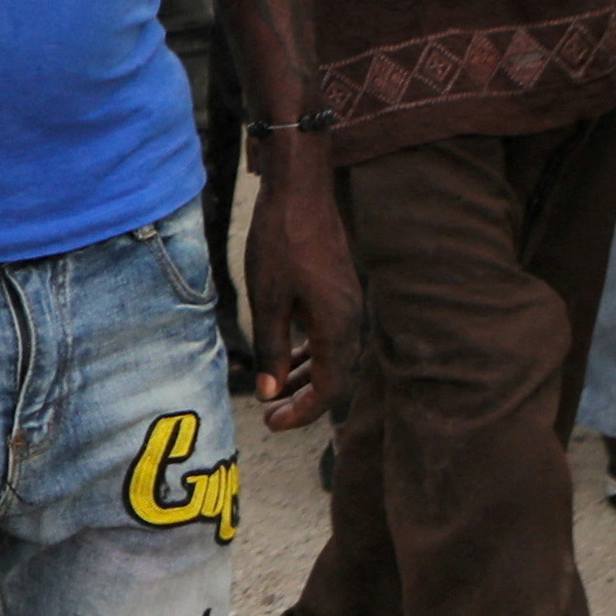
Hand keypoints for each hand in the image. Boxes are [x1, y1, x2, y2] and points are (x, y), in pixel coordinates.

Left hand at [240, 143, 365, 432]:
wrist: (300, 192)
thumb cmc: (280, 242)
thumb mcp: (267, 300)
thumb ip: (269, 348)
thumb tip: (267, 392)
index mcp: (336, 325)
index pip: (329, 387)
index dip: (303, 411)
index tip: (273, 423)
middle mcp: (349, 318)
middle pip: (333, 376)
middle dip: (302, 400)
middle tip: (270, 417)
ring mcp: (346, 304)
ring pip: (330, 355)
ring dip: (303, 377)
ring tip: (273, 393)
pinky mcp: (337, 291)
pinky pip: (326, 335)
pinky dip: (307, 352)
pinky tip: (284, 359)